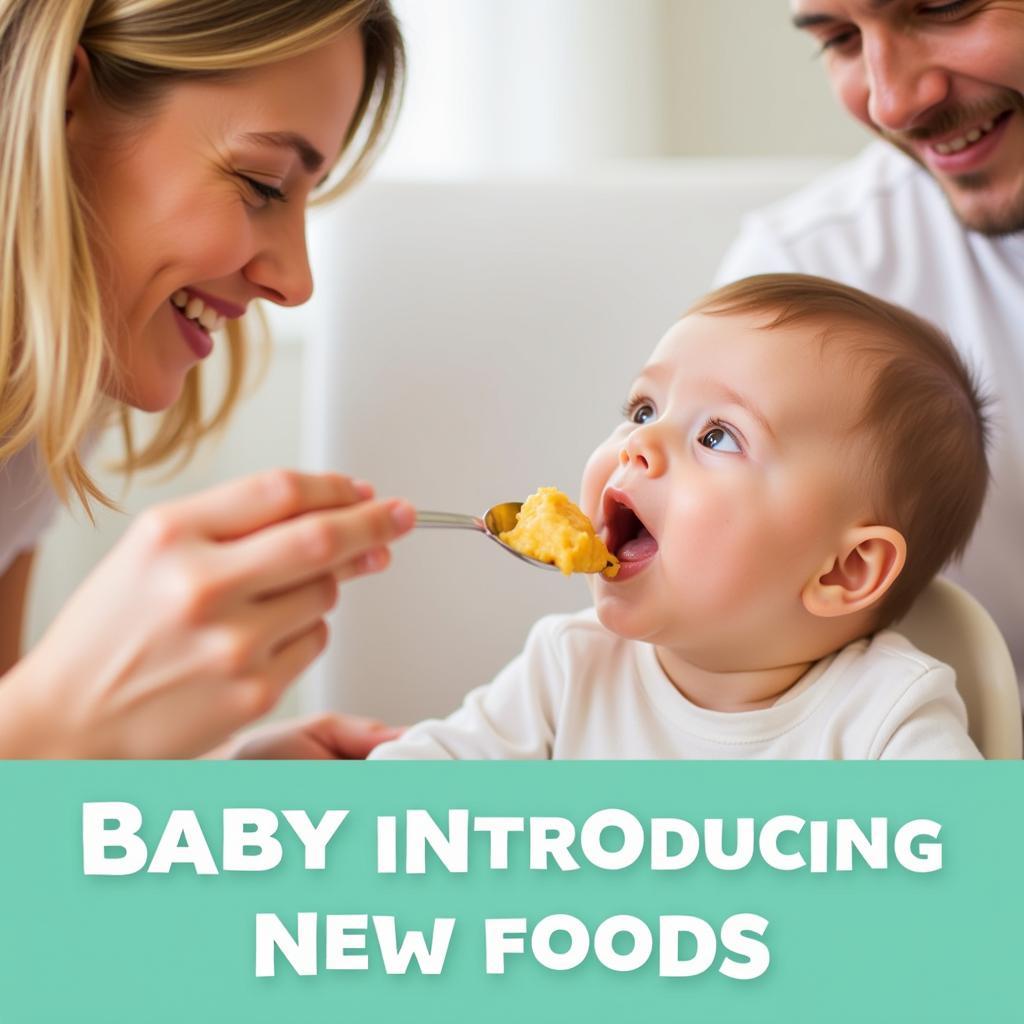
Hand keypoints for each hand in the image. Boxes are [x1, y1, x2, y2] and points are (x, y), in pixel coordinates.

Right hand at [0, 471, 414, 758]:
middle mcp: (202, 586)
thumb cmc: (113, 631)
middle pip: (322, 538)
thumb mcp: (154, 550)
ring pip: (325, 594)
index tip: (366, 491)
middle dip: (376, 522)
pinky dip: (305, 632)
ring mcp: (232, 645)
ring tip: (276, 598)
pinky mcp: (254, 693)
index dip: (335, 486)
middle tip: (403, 516)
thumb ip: (239, 521)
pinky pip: (315, 642)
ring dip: (325, 586)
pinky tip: (262, 640)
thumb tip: (339, 510)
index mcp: (171, 536)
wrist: (68, 721)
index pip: (280, 490)